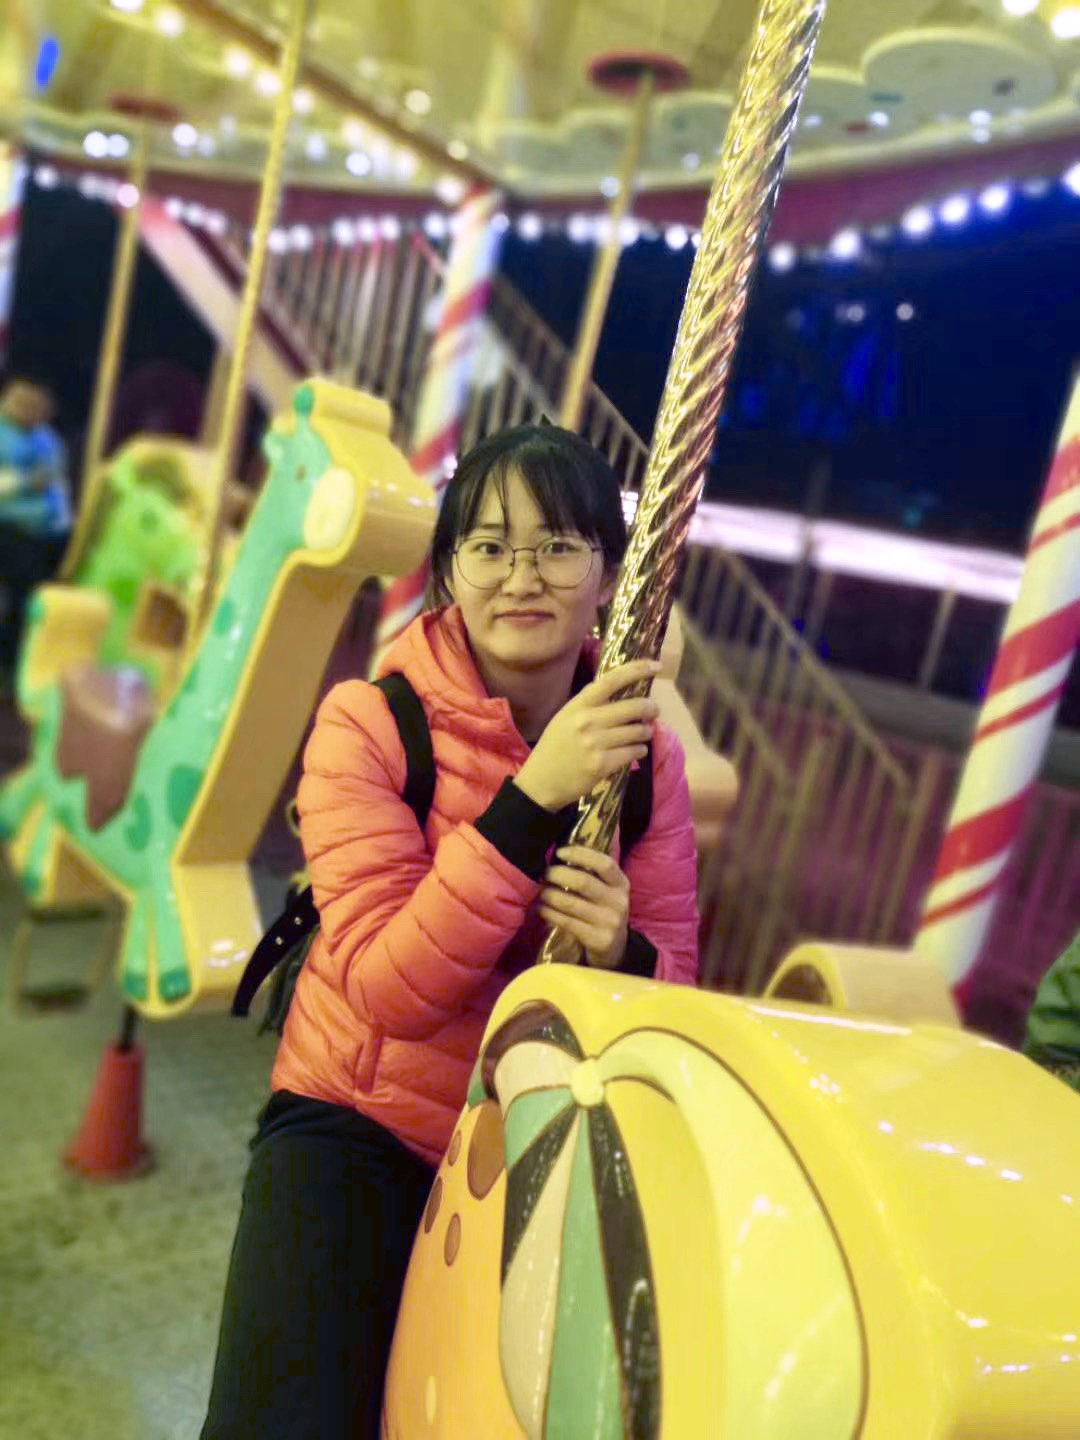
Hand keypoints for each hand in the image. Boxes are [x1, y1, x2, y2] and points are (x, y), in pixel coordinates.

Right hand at [515, 659, 660, 812]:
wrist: (541, 781)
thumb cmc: (555, 746)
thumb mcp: (566, 717)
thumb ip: (590, 704)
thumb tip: (623, 691)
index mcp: (578, 705)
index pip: (611, 680)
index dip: (636, 670)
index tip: (655, 666)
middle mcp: (587, 721)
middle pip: (633, 707)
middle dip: (650, 708)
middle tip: (653, 711)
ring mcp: (596, 743)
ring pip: (638, 731)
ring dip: (646, 732)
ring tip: (643, 733)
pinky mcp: (603, 764)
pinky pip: (634, 752)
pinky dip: (640, 750)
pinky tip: (635, 750)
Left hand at [539, 846, 629, 968]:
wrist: (615, 950)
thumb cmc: (603, 912)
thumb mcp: (607, 892)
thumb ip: (593, 874)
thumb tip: (561, 848)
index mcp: (622, 884)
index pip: (604, 863)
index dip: (580, 854)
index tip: (560, 852)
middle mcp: (619, 902)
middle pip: (583, 881)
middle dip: (558, 874)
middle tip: (544, 873)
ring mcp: (609, 922)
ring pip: (570, 903)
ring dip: (549, 894)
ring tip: (541, 891)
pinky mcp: (598, 940)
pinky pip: (566, 921)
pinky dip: (549, 913)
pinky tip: (542, 908)